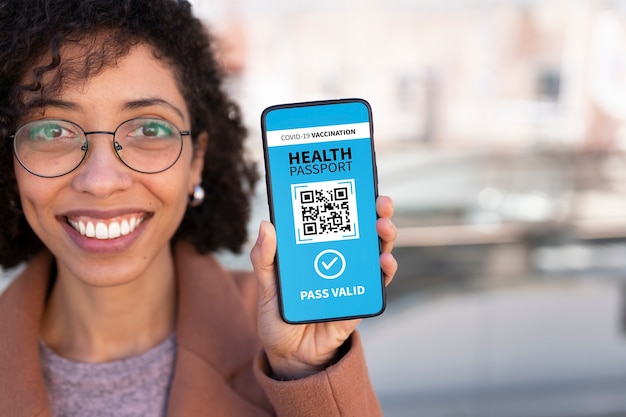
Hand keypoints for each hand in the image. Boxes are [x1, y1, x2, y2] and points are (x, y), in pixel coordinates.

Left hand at [250, 195, 397, 378]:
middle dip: (375, 214)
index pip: (334, 220)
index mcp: (316, 251)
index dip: (346, 200)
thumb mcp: (267, 286)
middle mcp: (339, 260)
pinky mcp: (359, 301)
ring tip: (383, 227)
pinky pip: (376, 284)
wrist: (290, 357)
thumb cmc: (278, 318)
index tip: (354, 183)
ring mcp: (351, 279)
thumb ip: (265, 259)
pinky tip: (385, 262)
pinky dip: (384, 271)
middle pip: (362, 231)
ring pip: (375, 252)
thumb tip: (265, 225)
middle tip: (380, 203)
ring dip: (384, 237)